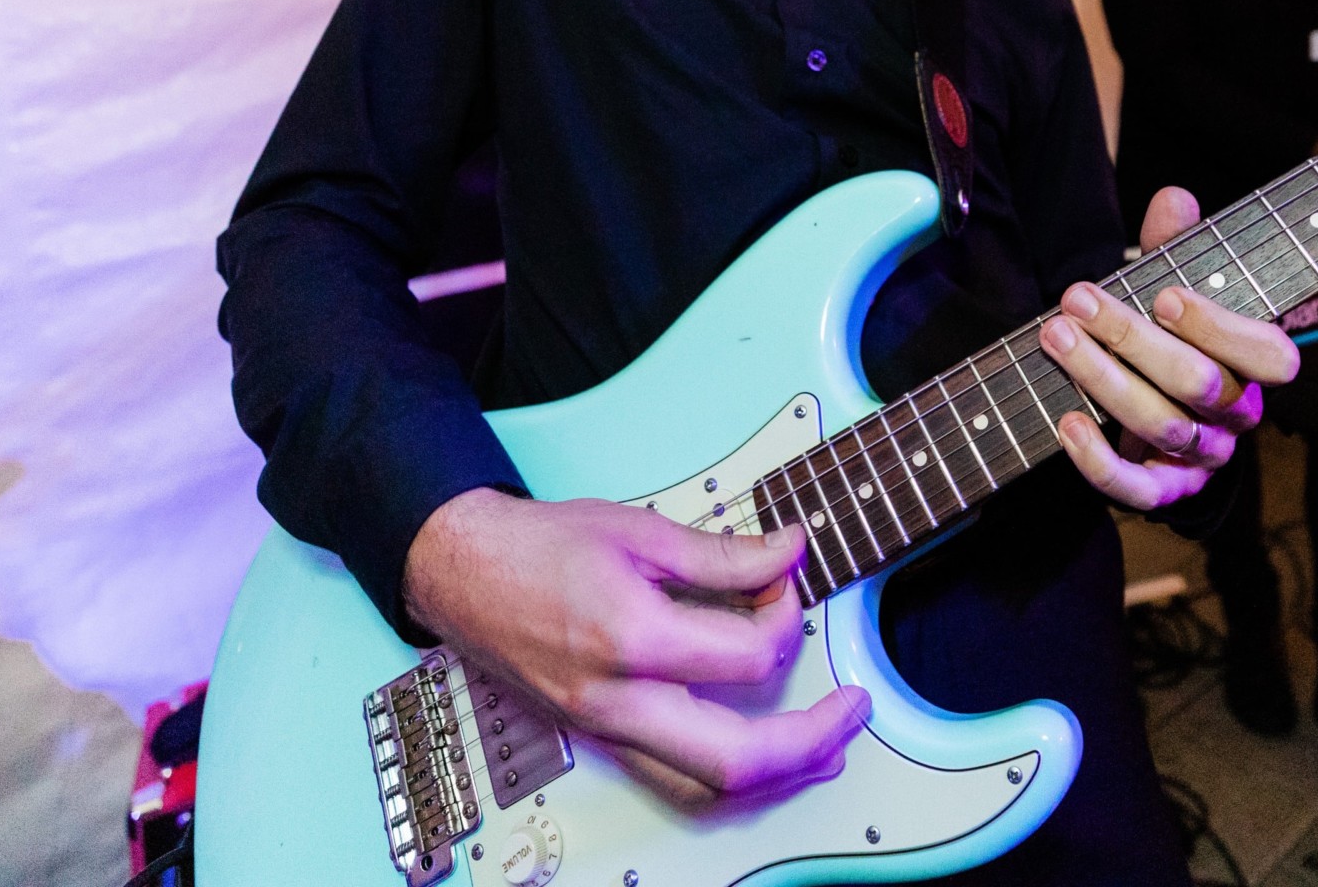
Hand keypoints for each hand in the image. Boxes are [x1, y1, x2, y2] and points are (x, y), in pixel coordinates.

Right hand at [402, 488, 869, 807]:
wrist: (463, 572)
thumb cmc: (538, 546)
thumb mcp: (637, 529)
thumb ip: (723, 552)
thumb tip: (789, 555)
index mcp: (629, 639)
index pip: (747, 655)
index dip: (787, 615)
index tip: (786, 582)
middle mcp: (617, 701)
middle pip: (735, 758)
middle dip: (812, 739)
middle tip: (855, 707)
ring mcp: (608, 730)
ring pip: (708, 787)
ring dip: (781, 772)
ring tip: (829, 742)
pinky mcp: (604, 737)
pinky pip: (679, 779)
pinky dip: (734, 775)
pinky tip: (768, 754)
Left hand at [1039, 185, 1299, 508]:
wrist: (1164, 408)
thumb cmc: (1176, 335)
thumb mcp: (1179, 284)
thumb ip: (1179, 245)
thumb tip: (1174, 199)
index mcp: (1256, 365)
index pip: (1270, 357)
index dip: (1220, 328)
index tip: (1165, 296)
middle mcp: (1237, 414)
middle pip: (1198, 385)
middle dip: (1132, 339)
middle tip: (1077, 300)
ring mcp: (1204, 457)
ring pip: (1164, 428)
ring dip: (1104, 380)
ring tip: (1056, 337)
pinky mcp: (1166, 490)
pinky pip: (1139, 489)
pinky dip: (1100, 461)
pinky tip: (1067, 422)